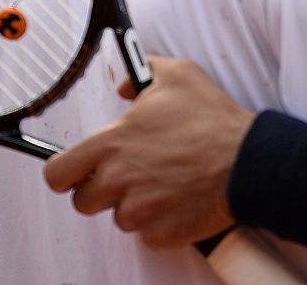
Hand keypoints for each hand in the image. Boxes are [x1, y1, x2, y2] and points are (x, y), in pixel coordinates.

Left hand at [44, 55, 255, 248]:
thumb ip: (141, 72)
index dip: (66, 173)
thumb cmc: (213, 119)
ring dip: (135, 205)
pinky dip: (159, 221)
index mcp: (113, 143)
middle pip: (83, 202)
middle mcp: (118, 180)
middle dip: (102, 191)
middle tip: (130, 176)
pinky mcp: (158, 234)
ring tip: (165, 183)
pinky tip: (179, 200)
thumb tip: (124, 85)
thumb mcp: (178, 74)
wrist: (248, 161)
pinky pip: (147, 233)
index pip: (58, 173)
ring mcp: (138, 211)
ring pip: (119, 217)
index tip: (79, 171)